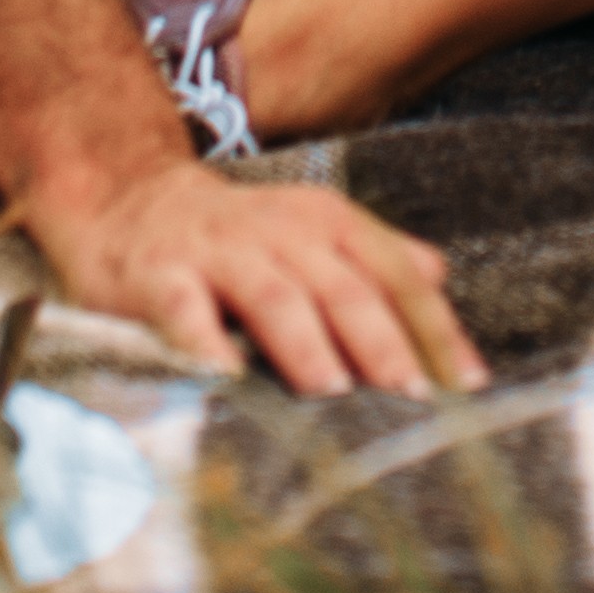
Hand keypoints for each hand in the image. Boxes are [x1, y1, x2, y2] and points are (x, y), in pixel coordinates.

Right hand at [29, 155, 482, 395]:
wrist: (126, 199)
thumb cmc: (235, 240)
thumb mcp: (311, 236)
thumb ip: (375, 260)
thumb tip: (441, 277)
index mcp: (327, 224)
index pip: (394, 274)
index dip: (433, 327)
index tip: (467, 384)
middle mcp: (279, 232)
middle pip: (342, 286)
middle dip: (381, 339)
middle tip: (410, 393)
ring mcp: (217, 252)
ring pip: (273, 294)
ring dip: (304, 341)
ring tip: (331, 387)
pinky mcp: (158, 275)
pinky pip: (183, 309)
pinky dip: (202, 341)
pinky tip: (220, 376)